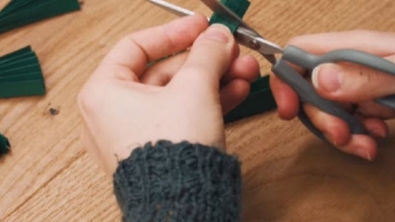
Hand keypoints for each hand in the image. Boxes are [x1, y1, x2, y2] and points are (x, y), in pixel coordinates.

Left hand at [77, 15, 258, 174]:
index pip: (138, 46)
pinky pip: (182, 115)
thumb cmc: (170, 154)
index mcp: (104, 92)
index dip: (173, 32)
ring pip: (178, 95)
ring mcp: (137, 133)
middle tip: (228, 50)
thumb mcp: (193, 88)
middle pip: (164, 72)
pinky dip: (207, 102)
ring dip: (213, 80)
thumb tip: (216, 38)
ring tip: (241, 71)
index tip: (199, 26)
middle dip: (204, 60)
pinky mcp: (158, 148)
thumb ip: (206, 55)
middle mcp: (114, 113)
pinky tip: (234, 91)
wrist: (183, 203)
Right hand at [270, 30, 394, 160]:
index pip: (298, 53)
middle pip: (308, 88)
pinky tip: (375, 138)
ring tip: (366, 144)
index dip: (286, 80)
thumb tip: (319, 79)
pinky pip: (346, 120)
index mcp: (354, 48)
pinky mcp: (367, 101)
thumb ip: (366, 74)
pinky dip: (356, 135)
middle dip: (320, 117)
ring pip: (326, 109)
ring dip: (341, 133)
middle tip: (343, 136)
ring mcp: (358, 84)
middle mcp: (350, 64)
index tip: (290, 110)